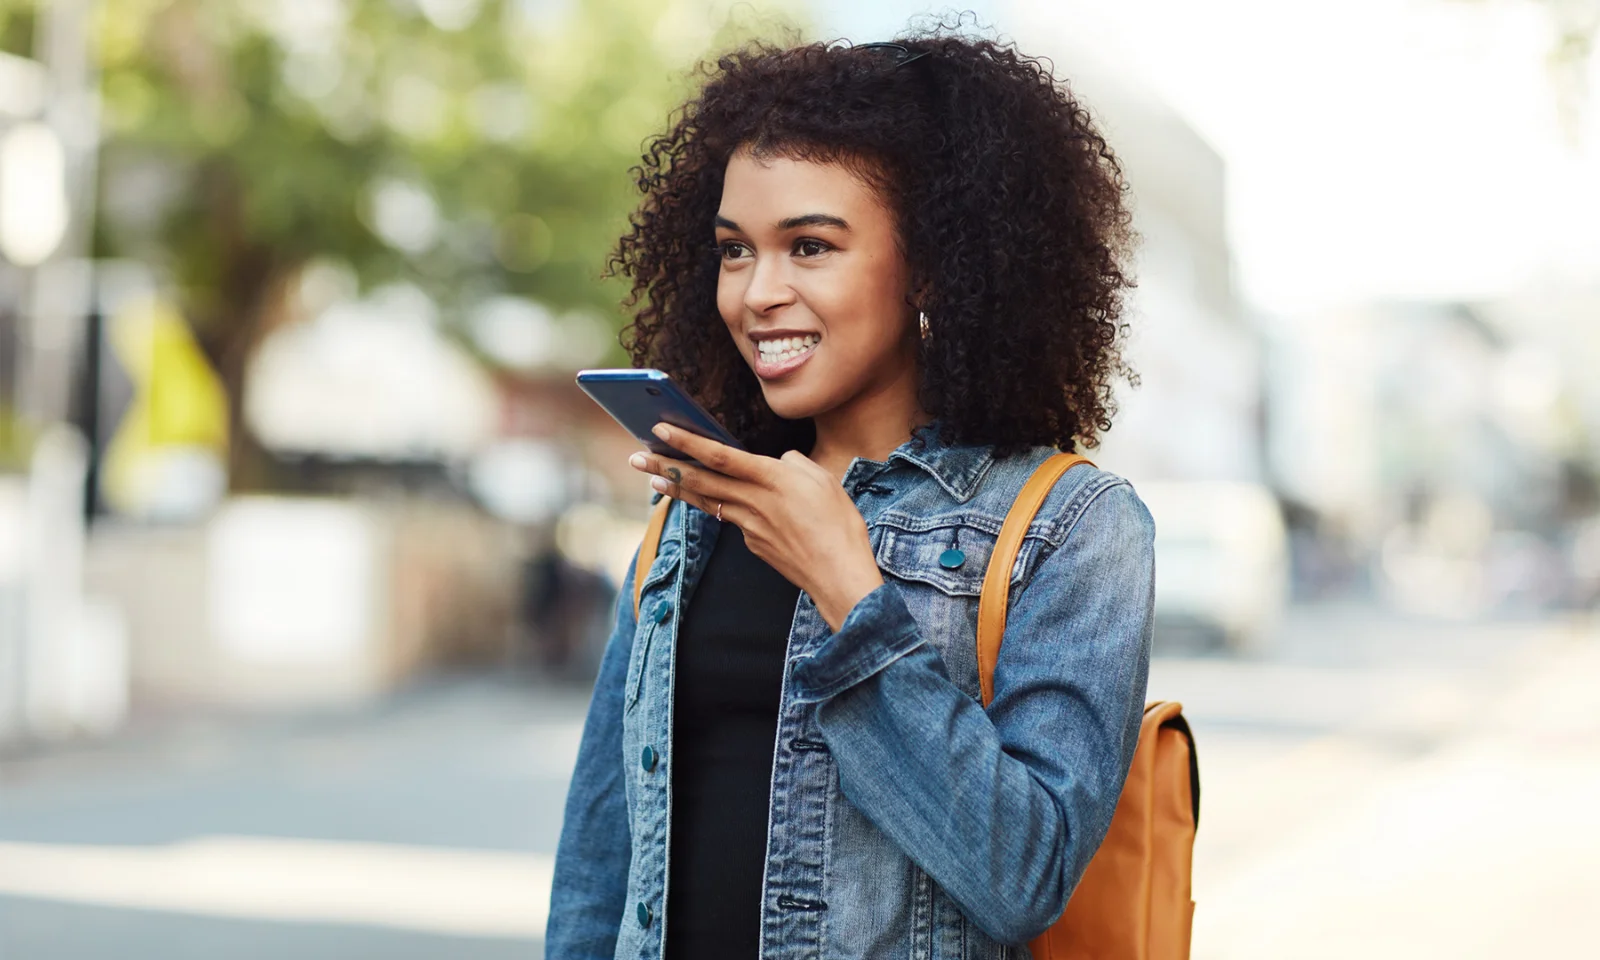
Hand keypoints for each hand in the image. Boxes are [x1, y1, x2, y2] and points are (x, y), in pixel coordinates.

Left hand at [628, 423, 883, 630]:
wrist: (838, 575)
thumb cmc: (838, 525)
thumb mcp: (824, 479)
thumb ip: (795, 464)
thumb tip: (780, 462)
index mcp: (771, 479)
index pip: (720, 455)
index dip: (688, 442)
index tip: (661, 430)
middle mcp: (753, 501)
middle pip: (700, 480)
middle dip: (666, 467)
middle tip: (637, 457)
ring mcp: (749, 526)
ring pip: (707, 501)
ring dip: (678, 489)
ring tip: (654, 480)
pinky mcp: (753, 544)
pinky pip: (731, 519)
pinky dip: (717, 508)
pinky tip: (712, 502)